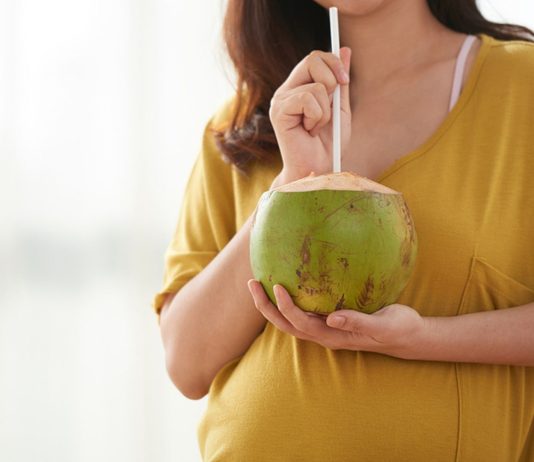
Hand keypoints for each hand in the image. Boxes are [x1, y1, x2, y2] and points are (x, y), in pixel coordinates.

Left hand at [247, 279, 424, 356]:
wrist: (406, 336)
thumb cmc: (397, 328)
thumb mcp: (383, 324)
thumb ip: (358, 322)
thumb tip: (332, 318)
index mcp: (333, 337)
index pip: (300, 323)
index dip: (286, 307)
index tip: (276, 286)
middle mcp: (323, 334)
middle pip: (285, 324)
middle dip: (266, 307)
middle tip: (252, 283)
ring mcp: (324, 328)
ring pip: (290, 319)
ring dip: (271, 305)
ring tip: (258, 282)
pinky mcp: (328, 320)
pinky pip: (302, 311)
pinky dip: (288, 300)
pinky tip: (286, 280)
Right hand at [269, 47, 351, 180]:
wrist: (319, 169)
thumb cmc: (328, 144)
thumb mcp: (340, 108)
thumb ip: (341, 81)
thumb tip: (345, 49)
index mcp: (299, 87)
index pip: (315, 57)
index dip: (334, 63)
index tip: (345, 82)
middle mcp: (286, 91)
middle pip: (312, 59)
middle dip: (332, 82)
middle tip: (330, 107)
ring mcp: (280, 100)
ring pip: (316, 86)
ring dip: (325, 111)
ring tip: (316, 128)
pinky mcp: (279, 111)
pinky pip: (308, 99)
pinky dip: (317, 117)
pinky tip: (308, 131)